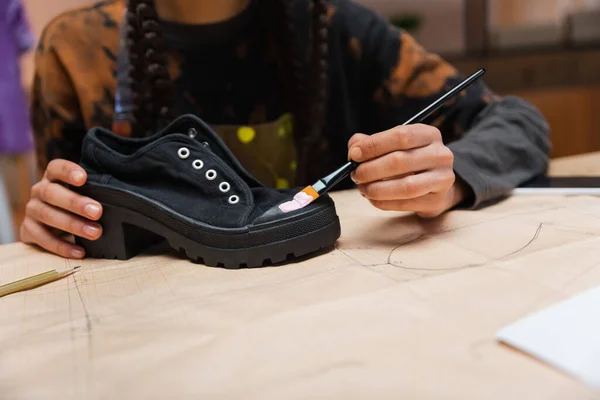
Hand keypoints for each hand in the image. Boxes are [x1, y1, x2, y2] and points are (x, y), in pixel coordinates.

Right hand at [20, 159, 102, 257]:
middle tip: (97, 212)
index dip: (68, 171)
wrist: (49, 223)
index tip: (83, 178)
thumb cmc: (74, 204)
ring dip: (72, 225)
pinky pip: (43, 239)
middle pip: (52, 193)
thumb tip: (123, 199)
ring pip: (47, 215)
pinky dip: (62, 246)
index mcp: (53, 177)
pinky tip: (80, 251)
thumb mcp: (83, 194)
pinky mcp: (29, 230)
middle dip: (75, 203)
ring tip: (95, 233)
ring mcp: (32, 210)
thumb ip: (96, 192)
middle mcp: (39, 191)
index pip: (56, 168)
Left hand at [348, 124, 467, 217]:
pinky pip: (406, 203)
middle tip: (355, 176)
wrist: (435, 186)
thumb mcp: (393, 146)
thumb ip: (371, 144)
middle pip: (400, 161)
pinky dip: (384, 203)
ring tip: (363, 189)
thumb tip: (354, 150)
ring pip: (405, 186)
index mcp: (428, 134)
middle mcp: (440, 154)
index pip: (400, 136)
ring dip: (377, 189)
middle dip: (370, 170)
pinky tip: (373, 199)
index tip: (354, 155)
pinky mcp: (437, 200)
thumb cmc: (409, 162)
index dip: (373, 145)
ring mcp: (442, 178)